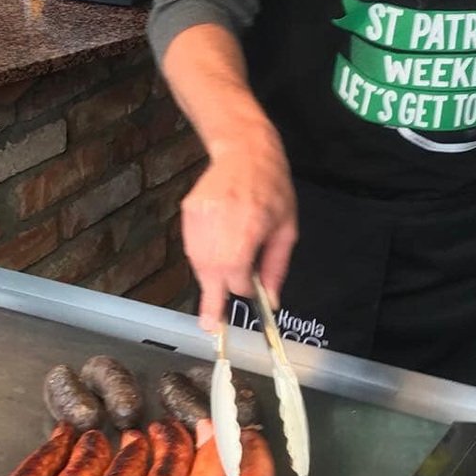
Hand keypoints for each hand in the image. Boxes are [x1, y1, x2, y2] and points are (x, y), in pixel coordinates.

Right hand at [180, 125, 297, 334]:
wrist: (245, 151)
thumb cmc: (273, 188)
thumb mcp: (287, 228)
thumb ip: (277, 267)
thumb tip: (271, 301)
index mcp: (250, 225)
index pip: (236, 272)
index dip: (240, 287)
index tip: (248, 290)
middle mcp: (221, 220)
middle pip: (211, 271)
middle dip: (214, 296)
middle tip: (211, 324)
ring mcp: (200, 215)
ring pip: (197, 262)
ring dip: (208, 277)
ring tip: (222, 275)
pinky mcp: (188, 211)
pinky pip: (191, 247)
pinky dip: (201, 258)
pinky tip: (214, 251)